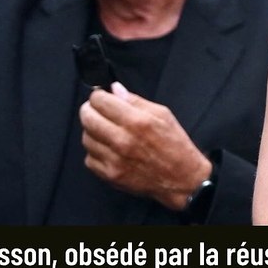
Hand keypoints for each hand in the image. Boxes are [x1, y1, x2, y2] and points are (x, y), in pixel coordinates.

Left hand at [79, 83, 211, 210]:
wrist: (182, 179)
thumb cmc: (175, 146)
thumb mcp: (163, 115)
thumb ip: (136, 101)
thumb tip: (115, 89)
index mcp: (137, 121)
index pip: (100, 101)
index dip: (98, 95)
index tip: (101, 96)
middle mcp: (123, 140)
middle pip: (87, 118)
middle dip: (90, 110)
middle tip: (97, 110)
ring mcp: (114, 159)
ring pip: (86, 138)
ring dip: (92, 131)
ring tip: (105, 131)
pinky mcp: (110, 175)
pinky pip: (89, 158)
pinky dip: (95, 152)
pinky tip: (108, 149)